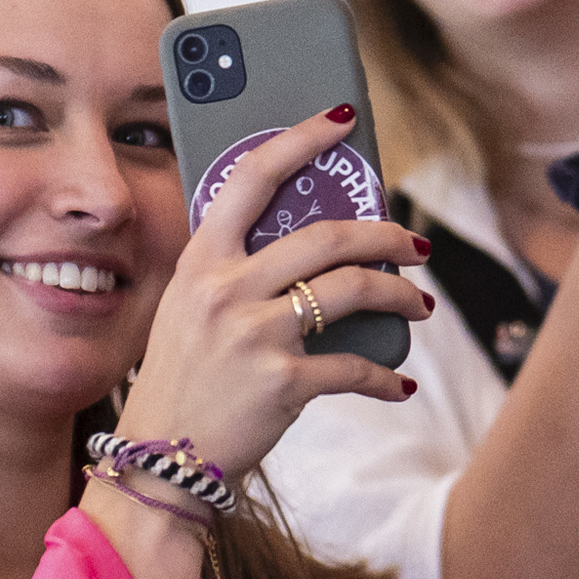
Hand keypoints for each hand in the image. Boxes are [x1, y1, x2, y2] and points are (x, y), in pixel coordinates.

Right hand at [114, 105, 432, 482]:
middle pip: (327, 235)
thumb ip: (232, 271)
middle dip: (386, 234)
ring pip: (352, 290)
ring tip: (420, 305)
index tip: (341, 118)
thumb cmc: (182, 378)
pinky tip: (398, 384)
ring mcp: (254, 335)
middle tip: (416, 242)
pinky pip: (354, 368)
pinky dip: (385, 378)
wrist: (158, 459)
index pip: (252, 177)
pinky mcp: (282, 383)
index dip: (300, 138)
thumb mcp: (188, 309)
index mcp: (201, 261)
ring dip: (401, 296)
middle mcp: (226, 289)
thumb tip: (310, 242)